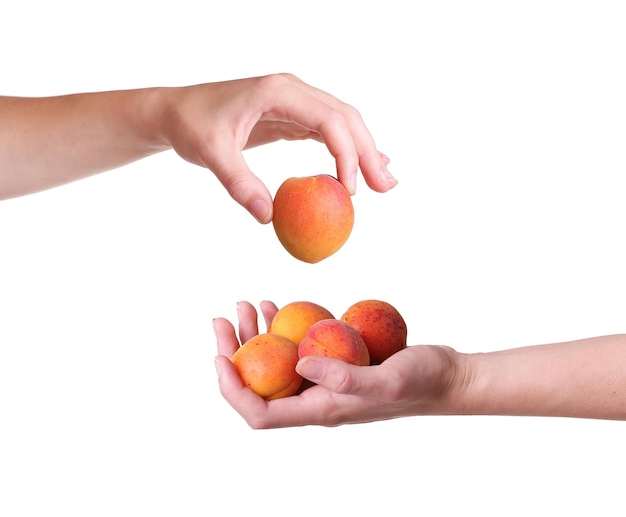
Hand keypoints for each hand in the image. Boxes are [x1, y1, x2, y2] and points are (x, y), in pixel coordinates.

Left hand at [158, 73, 396, 222]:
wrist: (176, 111)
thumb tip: (269, 218)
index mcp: (277, 91)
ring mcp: (294, 101)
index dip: (346, 153)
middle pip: (345, 117)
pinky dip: (345, 149)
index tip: (348, 190)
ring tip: (383, 181)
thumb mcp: (210, 153)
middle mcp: (292, 90)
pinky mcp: (290, 116)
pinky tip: (359, 167)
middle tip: (385, 187)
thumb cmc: (191, 125)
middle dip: (368, 152)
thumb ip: (239, 183)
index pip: (328, 119)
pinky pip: (326, 131)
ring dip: (363, 151)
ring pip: (341, 122)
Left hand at [213, 301, 460, 427]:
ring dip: (254, 336)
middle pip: (259, 384)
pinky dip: (282, 326)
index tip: (218, 355)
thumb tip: (298, 365)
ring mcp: (324, 379)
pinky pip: (297, 346)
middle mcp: (315, 399)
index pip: (260, 413)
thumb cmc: (420, 381)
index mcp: (320, 410)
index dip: (231, 388)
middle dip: (234, 353)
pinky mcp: (335, 361)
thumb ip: (344, 377)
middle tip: (223, 318)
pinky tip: (275, 306)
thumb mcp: (386, 380)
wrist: (444, 376)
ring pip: (274, 363)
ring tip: (246, 304)